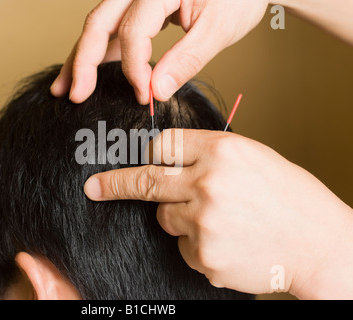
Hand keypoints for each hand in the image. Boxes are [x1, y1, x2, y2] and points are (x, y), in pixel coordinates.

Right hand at [51, 0, 269, 104]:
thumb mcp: (218, 28)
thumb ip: (186, 59)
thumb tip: (156, 90)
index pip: (133, 31)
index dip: (134, 68)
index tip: (144, 97)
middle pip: (100, 22)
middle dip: (84, 61)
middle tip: (75, 95)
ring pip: (101, 26)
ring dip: (83, 59)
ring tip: (68, 88)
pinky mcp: (141, 8)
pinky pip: (114, 30)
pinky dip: (102, 54)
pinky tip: (92, 74)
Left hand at [84, 129, 352, 297]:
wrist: (319, 244)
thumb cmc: (290, 198)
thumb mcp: (253, 158)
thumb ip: (208, 155)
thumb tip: (168, 157)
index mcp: (223, 151)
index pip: (163, 144)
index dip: (151, 152)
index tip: (138, 159)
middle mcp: (208, 183)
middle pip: (146, 180)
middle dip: (115, 184)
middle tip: (93, 187)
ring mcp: (204, 223)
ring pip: (164, 217)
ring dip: (180, 217)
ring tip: (220, 220)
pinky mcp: (204, 256)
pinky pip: (183, 246)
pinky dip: (196, 244)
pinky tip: (227, 241)